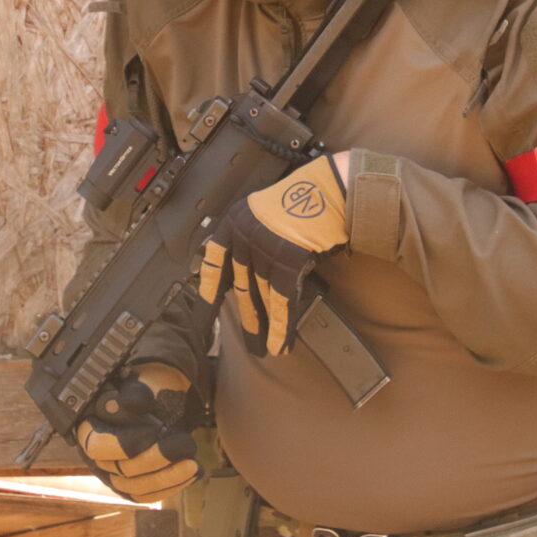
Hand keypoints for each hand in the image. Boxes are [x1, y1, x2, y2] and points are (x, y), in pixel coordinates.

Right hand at [72, 361, 202, 501]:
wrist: (158, 402)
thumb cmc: (144, 392)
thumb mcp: (139, 386)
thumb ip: (132, 393)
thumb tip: (125, 402)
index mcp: (89, 430)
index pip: (96, 445)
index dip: (125, 443)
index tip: (153, 432)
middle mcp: (97, 458)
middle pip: (122, 469)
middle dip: (157, 458)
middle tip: (187, 443)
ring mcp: (114, 476)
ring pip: (136, 487)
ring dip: (169, 477)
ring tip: (194, 464)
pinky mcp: (132, 488)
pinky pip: (149, 495)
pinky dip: (173, 486)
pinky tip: (195, 473)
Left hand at [198, 154, 347, 355]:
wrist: (330, 189)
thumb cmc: (306, 198)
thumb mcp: (267, 212)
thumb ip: (253, 236)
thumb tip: (251, 271)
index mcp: (235, 221)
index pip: (215, 261)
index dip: (210, 287)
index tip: (205, 308)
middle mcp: (244, 236)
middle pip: (243, 285)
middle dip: (246, 315)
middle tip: (246, 337)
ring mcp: (264, 250)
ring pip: (261, 297)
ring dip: (264, 326)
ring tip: (265, 347)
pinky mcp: (286, 263)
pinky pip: (281, 301)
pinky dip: (281, 325)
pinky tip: (280, 342)